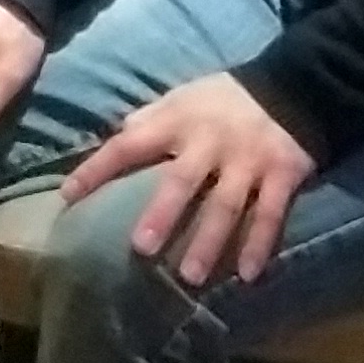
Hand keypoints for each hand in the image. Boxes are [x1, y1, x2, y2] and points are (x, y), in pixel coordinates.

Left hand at [62, 71, 318, 287]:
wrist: (295, 86)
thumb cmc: (224, 98)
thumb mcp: (181, 97)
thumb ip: (148, 119)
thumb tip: (114, 136)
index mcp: (177, 121)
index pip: (128, 144)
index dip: (97, 168)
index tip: (67, 196)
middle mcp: (210, 143)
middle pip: (182, 181)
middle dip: (162, 214)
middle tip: (141, 248)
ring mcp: (248, 162)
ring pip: (226, 205)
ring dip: (209, 242)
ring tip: (189, 276)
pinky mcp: (282, 176)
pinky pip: (271, 215)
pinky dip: (260, 245)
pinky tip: (248, 275)